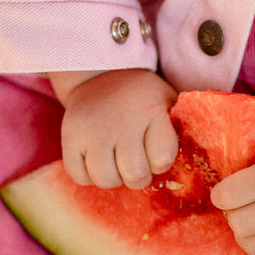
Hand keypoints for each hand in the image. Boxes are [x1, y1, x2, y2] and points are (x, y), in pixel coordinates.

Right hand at [53, 69, 177, 188]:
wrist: (100, 74)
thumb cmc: (142, 98)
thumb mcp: (167, 103)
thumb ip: (178, 130)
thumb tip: (185, 170)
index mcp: (151, 112)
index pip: (162, 159)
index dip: (161, 163)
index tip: (157, 152)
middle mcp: (121, 121)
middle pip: (135, 176)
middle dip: (139, 177)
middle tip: (137, 163)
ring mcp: (92, 130)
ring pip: (106, 180)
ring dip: (114, 178)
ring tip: (117, 162)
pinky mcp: (69, 137)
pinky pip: (80, 177)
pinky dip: (89, 175)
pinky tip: (97, 159)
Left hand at [210, 119, 254, 254]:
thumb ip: (252, 148)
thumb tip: (223, 155)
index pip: (226, 197)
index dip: (221, 193)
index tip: (228, 189)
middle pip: (237, 224)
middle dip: (233, 213)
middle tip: (242, 204)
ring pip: (251, 247)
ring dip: (246, 234)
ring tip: (253, 220)